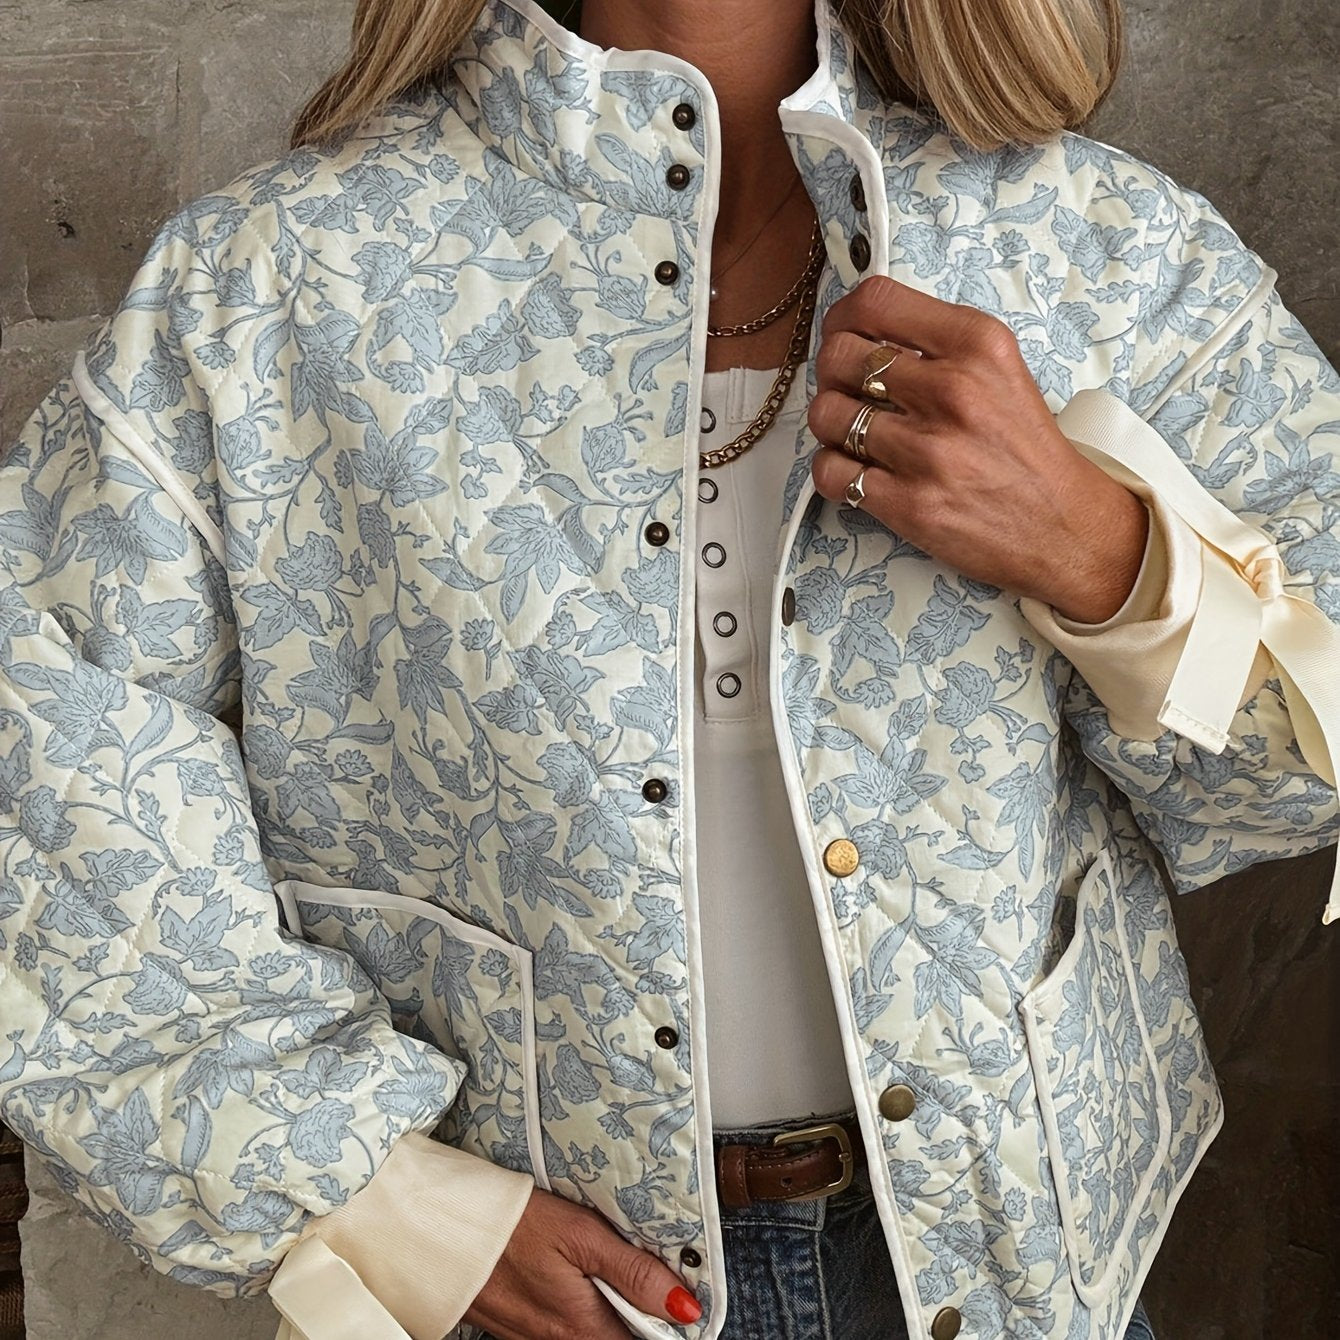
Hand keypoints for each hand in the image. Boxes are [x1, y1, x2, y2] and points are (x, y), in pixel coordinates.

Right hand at [462, 1186, 701, 1339]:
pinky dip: (578, 1308)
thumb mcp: (582, 1235)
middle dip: (637, 1315)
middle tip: (638, 1273)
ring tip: (603, 1269)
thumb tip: (683, 1306)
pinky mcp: (518, 1331)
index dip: (666, 1322)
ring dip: (608, 1310)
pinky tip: (572, 1276)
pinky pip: (563, 1330)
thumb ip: (634, 1273)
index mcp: (584, 1327)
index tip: (678, 1296)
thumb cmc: (513, 1226)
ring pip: (592, 1335)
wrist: (445, 1231)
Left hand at [808, 277, 1148, 623]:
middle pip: (839, 356)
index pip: (875, 302)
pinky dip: (834, 470)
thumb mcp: (1001, 369)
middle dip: (832, 372)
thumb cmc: (1026, 449)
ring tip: (855, 432)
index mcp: (977, 346)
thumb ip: (938, 343)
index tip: (844, 333)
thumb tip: (862, 328)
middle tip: (847, 389)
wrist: (1064, 527)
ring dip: (831, 423)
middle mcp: (953, 392)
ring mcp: (928, 452)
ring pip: (827, 415)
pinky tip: (858, 469)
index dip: (843, 316)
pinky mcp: (909, 505)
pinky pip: (831, 473)